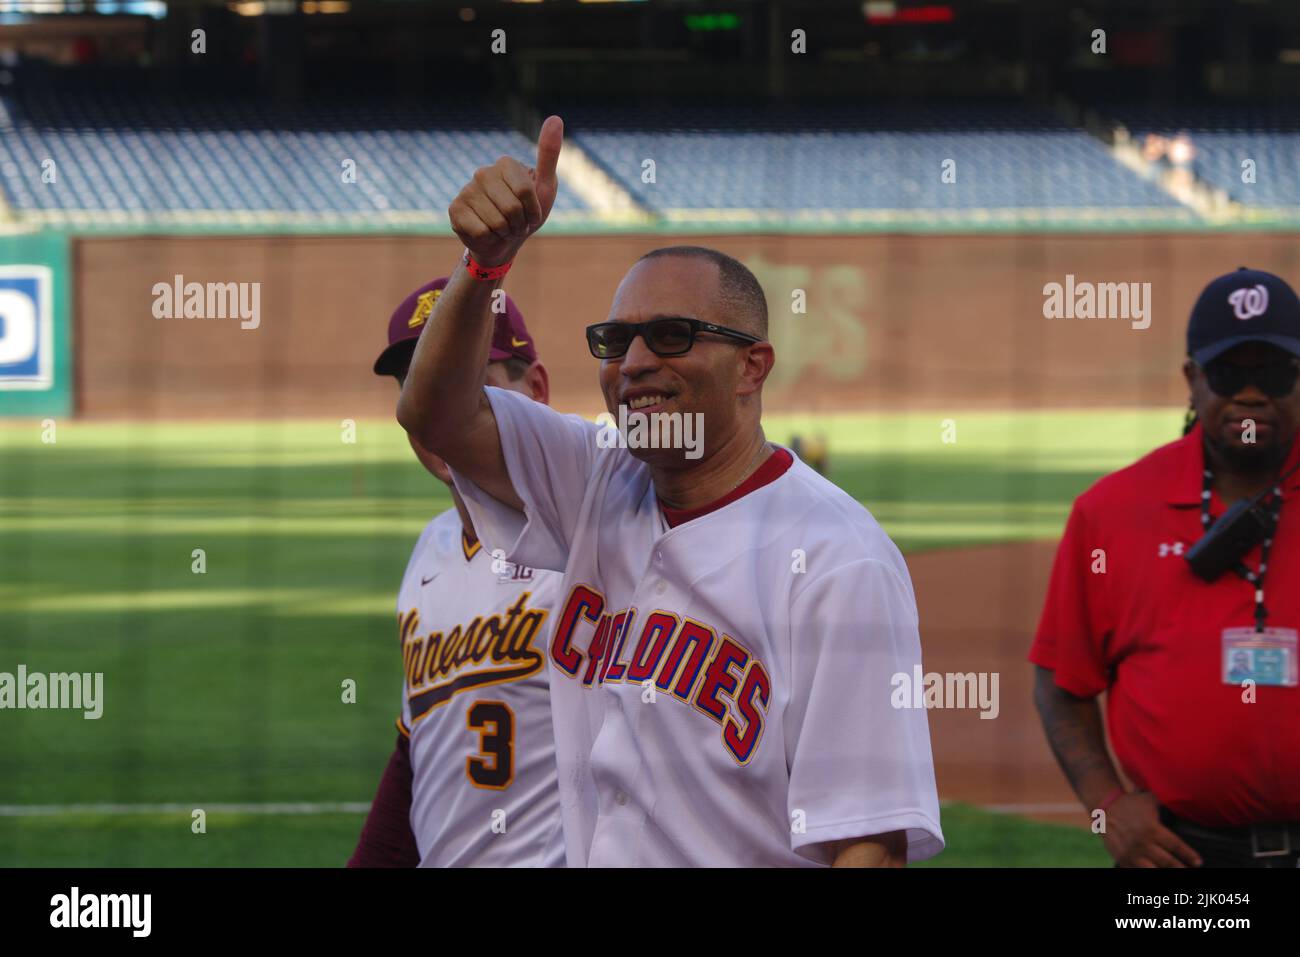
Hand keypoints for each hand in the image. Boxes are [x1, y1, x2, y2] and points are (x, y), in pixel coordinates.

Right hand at [449, 115, 563, 268]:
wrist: (504, 241)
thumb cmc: (527, 213)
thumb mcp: (545, 186)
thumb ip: (549, 154)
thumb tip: (555, 117)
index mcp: (505, 164)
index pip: (525, 191)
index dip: (533, 210)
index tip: (531, 213)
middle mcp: (483, 172)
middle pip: (511, 207)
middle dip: (519, 224)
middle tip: (515, 223)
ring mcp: (467, 189)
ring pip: (495, 221)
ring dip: (504, 232)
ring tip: (502, 228)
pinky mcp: (455, 209)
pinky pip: (480, 231)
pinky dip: (489, 238)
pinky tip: (486, 232)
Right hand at [1101, 791, 1202, 867]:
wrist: (1104, 808)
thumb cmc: (1130, 803)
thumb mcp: (1149, 799)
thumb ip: (1166, 801)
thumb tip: (1186, 798)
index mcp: (1152, 829)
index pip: (1176, 846)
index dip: (1189, 855)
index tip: (1198, 862)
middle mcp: (1143, 843)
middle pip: (1168, 862)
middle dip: (1181, 868)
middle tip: (1190, 871)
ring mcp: (1132, 852)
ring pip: (1153, 870)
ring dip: (1165, 873)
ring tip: (1175, 874)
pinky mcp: (1122, 858)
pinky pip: (1137, 871)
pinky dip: (1147, 873)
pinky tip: (1156, 874)